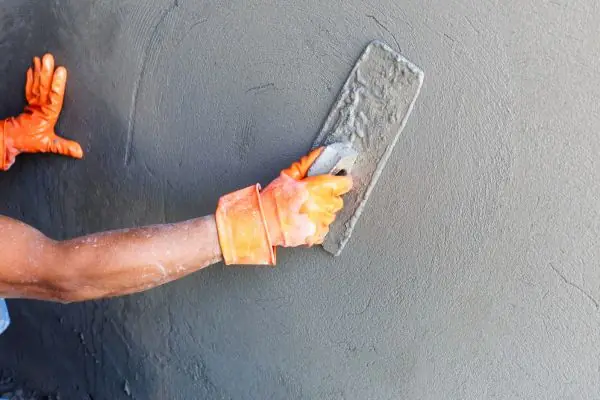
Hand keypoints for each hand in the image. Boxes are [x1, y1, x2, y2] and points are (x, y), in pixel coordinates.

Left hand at [1, 53, 82, 169]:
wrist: (10, 139)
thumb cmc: (29, 141)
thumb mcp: (48, 145)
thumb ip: (64, 147)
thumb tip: (79, 152)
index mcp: (47, 115)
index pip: (54, 97)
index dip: (58, 84)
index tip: (61, 71)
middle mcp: (40, 106)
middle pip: (44, 87)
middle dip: (46, 72)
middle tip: (48, 58)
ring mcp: (33, 103)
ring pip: (36, 84)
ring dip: (39, 71)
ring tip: (41, 58)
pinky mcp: (28, 102)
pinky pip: (29, 87)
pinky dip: (30, 77)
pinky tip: (32, 68)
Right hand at [261, 148, 351, 246]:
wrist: (262, 222)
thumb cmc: (272, 199)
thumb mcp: (288, 175)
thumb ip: (307, 163)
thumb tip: (321, 153)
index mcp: (318, 188)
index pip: (345, 183)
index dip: (341, 181)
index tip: (337, 181)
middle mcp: (322, 206)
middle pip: (337, 200)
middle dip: (328, 198)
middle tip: (313, 197)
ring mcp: (320, 222)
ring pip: (331, 215)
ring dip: (322, 212)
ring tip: (305, 210)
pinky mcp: (316, 236)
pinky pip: (324, 229)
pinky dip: (316, 226)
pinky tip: (304, 221)